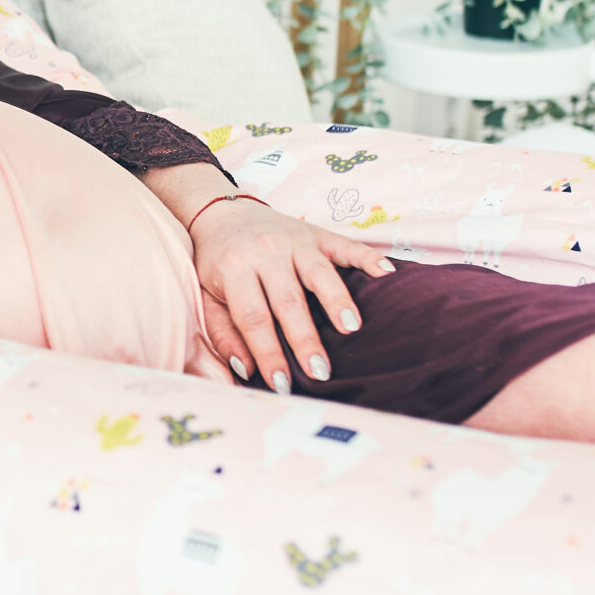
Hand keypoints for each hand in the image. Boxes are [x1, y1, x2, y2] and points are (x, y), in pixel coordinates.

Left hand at [190, 198, 395, 392]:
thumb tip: (245, 370)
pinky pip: (347, 245)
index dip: (268, 353)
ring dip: (337, 301)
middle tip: (320, 371)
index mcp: (235, 269)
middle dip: (305, 339)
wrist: (222, 211)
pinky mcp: (318, 233)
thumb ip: (223, 334)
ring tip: (352, 329)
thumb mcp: (207, 296)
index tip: (281, 383)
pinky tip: (387, 273)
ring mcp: (295, 240)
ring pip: (319, 273)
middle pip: (289, 300)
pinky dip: (368, 258)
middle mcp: (266, 252)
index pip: (253, 318)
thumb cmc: (217, 262)